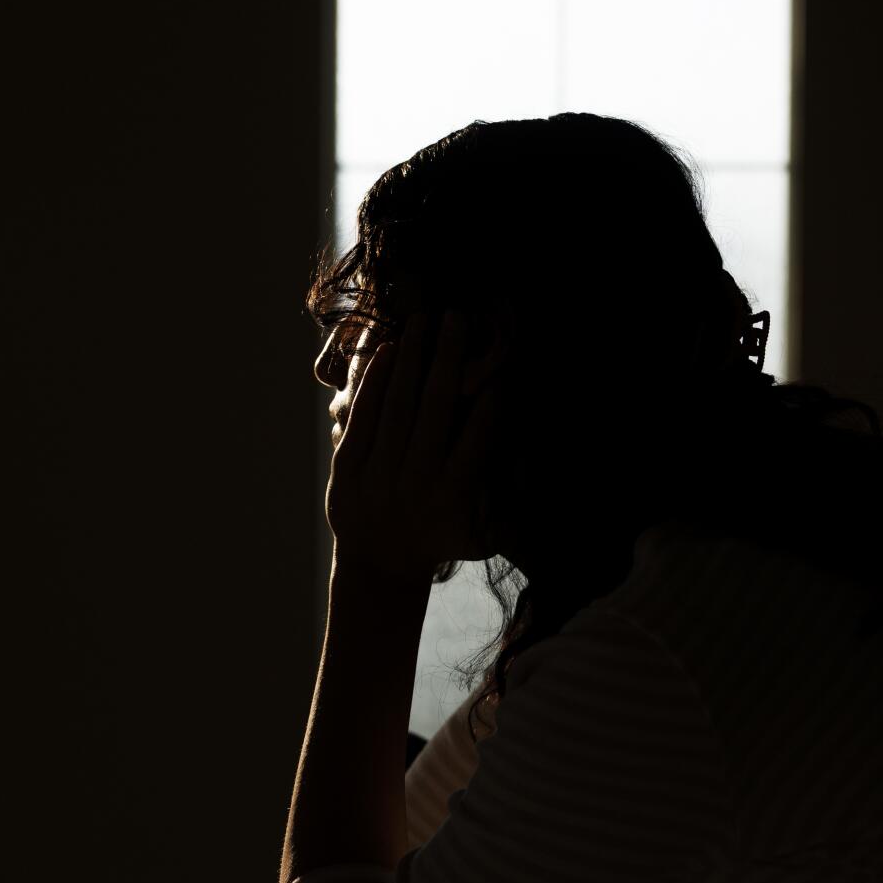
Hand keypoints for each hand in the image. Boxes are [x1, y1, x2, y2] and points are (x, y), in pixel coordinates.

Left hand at [326, 311, 497, 579]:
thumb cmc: (441, 540)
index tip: (500, 363)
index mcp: (453, 497)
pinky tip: (388, 349)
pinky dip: (375, 381)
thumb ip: (508, 501)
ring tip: (422, 320)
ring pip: (397, 405)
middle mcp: (416, 483)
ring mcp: (378, 476)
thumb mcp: (481, 534)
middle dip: (447, 358)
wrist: (379, 565)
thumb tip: (535, 457)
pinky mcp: (346, 471)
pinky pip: (363, 417)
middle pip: (435, 409)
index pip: (478, 436)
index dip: (491, 397)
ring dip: (411, 358)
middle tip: (456, 317)